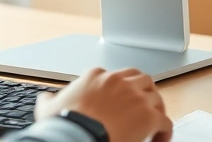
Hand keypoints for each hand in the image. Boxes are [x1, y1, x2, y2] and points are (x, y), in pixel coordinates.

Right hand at [34, 67, 171, 141]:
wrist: (77, 135)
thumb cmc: (64, 123)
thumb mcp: (49, 107)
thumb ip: (50, 100)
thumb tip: (46, 100)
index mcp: (96, 76)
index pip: (116, 76)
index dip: (120, 90)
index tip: (120, 103)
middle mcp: (118, 81)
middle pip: (141, 79)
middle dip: (144, 92)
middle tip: (143, 106)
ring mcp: (135, 97)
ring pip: (156, 97)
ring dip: (156, 110)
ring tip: (153, 124)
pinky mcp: (147, 116)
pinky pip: (165, 121)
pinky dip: (165, 131)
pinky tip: (159, 140)